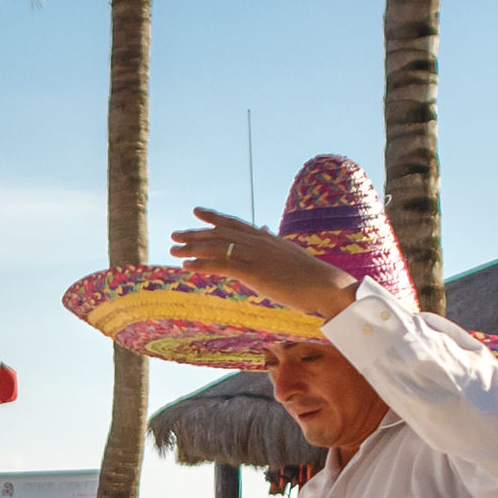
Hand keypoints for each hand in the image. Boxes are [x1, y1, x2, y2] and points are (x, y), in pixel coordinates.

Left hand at [166, 209, 356, 319]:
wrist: (324, 285)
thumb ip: (273, 242)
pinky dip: (200, 264)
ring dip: (192, 248)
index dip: (214, 217)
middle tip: (175, 234)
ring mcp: (254, 255)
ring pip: (216, 246)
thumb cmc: (310, 275)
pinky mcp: (253, 271)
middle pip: (220, 232)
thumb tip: (265, 230)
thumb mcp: (289, 253)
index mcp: (266, 237)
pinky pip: (220, 264)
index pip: (235, 223)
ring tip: (173, 250)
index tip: (197, 211)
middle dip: (195, 233)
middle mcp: (257, 241)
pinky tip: (186, 266)